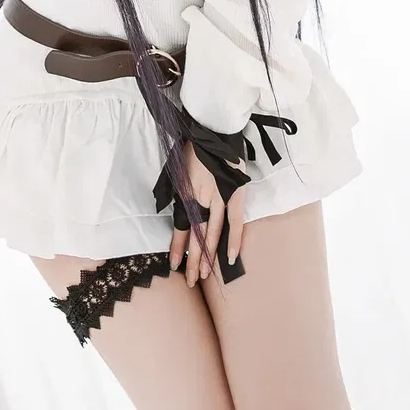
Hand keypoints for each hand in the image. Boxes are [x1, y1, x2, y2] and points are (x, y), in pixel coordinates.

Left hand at [169, 140, 247, 286]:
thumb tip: (181, 207)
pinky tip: (229, 258)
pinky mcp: (234, 194)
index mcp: (185, 194)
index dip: (177, 247)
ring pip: (211, 234)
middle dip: (192, 260)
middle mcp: (200, 200)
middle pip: (195, 236)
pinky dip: (233, 240)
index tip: (174, 264)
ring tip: (205, 276)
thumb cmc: (194, 146)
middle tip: (190, 281)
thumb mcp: (179, 169)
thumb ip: (180, 190)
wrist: (213, 129)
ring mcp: (218, 198)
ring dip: (208, 256)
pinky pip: (235, 222)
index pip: (181, 227)